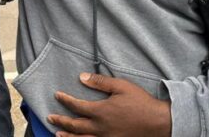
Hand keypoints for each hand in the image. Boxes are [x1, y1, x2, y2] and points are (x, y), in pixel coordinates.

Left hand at [48, 73, 170, 136]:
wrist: (159, 122)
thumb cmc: (141, 102)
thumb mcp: (121, 86)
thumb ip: (100, 82)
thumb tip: (82, 77)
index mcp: (101, 111)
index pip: (76, 106)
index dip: (65, 100)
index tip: (57, 95)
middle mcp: (100, 127)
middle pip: (75, 125)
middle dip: (61, 121)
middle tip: (50, 117)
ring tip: (58, 135)